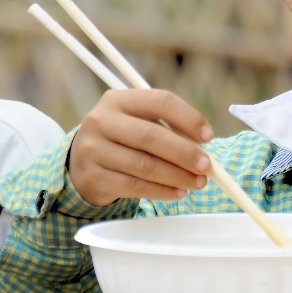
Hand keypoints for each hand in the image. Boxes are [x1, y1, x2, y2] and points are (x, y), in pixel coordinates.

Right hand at [69, 89, 214, 205]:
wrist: (83, 162)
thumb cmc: (124, 139)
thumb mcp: (140, 122)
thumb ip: (168, 129)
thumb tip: (203, 148)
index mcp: (118, 100)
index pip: (160, 102)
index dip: (188, 118)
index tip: (208, 136)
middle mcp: (102, 121)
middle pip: (150, 136)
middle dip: (184, 153)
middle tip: (206, 166)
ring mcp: (93, 150)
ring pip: (143, 165)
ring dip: (177, 176)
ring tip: (197, 182)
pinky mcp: (93, 177)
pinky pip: (134, 186)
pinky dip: (161, 191)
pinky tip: (178, 192)